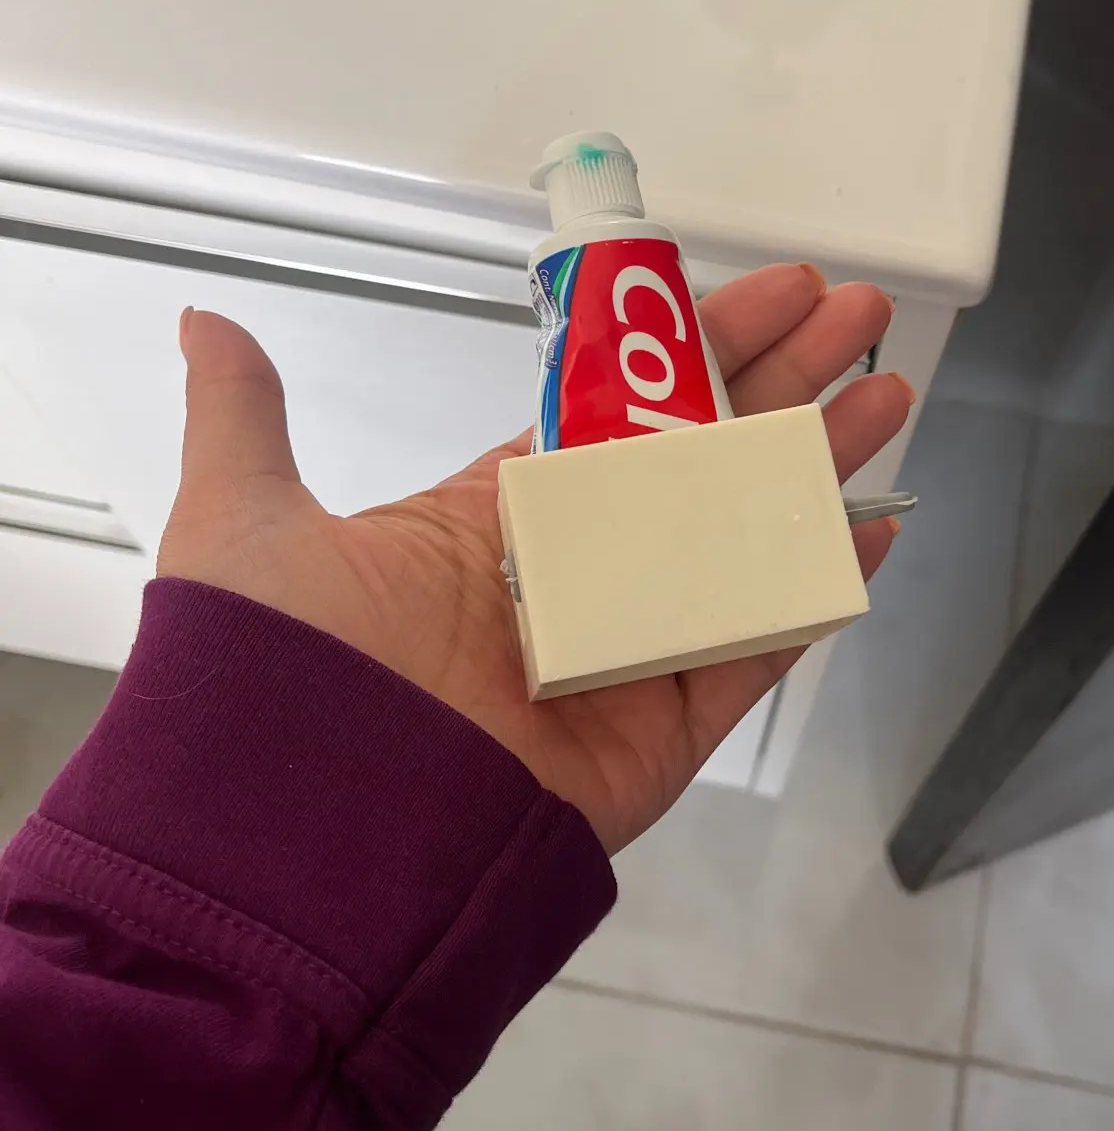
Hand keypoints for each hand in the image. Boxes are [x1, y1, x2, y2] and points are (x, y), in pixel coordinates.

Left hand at [158, 266, 910, 852]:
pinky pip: (757, 643)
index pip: (618, 412)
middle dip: (782, 379)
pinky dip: (817, 587)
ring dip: (818, 462)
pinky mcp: (666, 723)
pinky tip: (875, 524)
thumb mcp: (246, 520)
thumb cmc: (280, 671)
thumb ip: (247, 416)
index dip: (695, 347)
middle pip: (701, 455)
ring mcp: (625, 647)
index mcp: (493, 517)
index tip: (764, 289)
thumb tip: (207, 321)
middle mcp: (569, 573)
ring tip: (888, 390)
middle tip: (856, 312)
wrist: (308, 842)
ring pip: (743, 534)